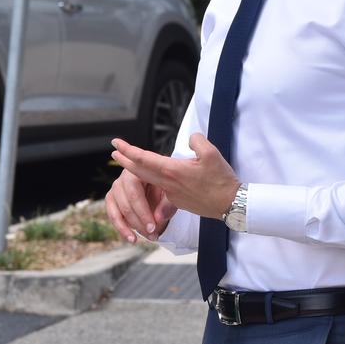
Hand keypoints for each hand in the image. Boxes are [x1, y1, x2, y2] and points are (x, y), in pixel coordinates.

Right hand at [105, 168, 175, 242]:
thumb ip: (167, 204)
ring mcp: (116, 188)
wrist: (161, 186)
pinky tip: (131, 238)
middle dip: (139, 222)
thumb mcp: (172, 193)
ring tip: (139, 240)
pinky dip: (121, 228)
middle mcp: (123, 178)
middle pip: (125, 203)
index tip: (153, 227)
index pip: (134, 192)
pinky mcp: (112, 198)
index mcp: (137, 171)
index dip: (142, 211)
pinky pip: (113, 215)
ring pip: (117, 210)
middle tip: (152, 235)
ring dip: (128, 227)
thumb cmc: (167, 187)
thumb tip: (158, 219)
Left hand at [110, 134, 240, 221]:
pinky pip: (160, 189)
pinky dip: (152, 182)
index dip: (128, 150)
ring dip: (136, 171)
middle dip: (125, 160)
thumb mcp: (211, 154)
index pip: (143, 158)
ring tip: (128, 163)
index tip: (116, 143)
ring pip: (149, 181)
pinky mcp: (177, 201)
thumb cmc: (221, 180)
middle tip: (114, 152)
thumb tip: (190, 138)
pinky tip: (153, 177)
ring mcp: (171, 194)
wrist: (231, 205)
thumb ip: (196, 141)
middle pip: (139, 171)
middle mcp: (168, 183)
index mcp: (172, 170)